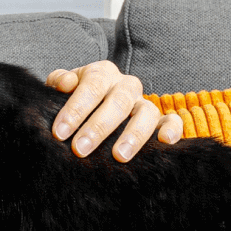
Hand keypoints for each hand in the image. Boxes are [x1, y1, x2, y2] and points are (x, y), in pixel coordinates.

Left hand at [47, 61, 182, 161]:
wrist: (90, 112)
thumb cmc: (72, 103)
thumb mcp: (61, 89)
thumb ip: (58, 82)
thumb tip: (65, 83)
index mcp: (102, 74)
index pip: (92, 85)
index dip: (76, 109)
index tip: (60, 133)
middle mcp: (125, 86)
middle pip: (118, 102)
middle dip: (98, 127)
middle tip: (80, 149)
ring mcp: (143, 103)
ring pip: (146, 112)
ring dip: (133, 134)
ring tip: (119, 156)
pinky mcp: (158, 120)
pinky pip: (172, 121)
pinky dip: (172, 130)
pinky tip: (164, 142)